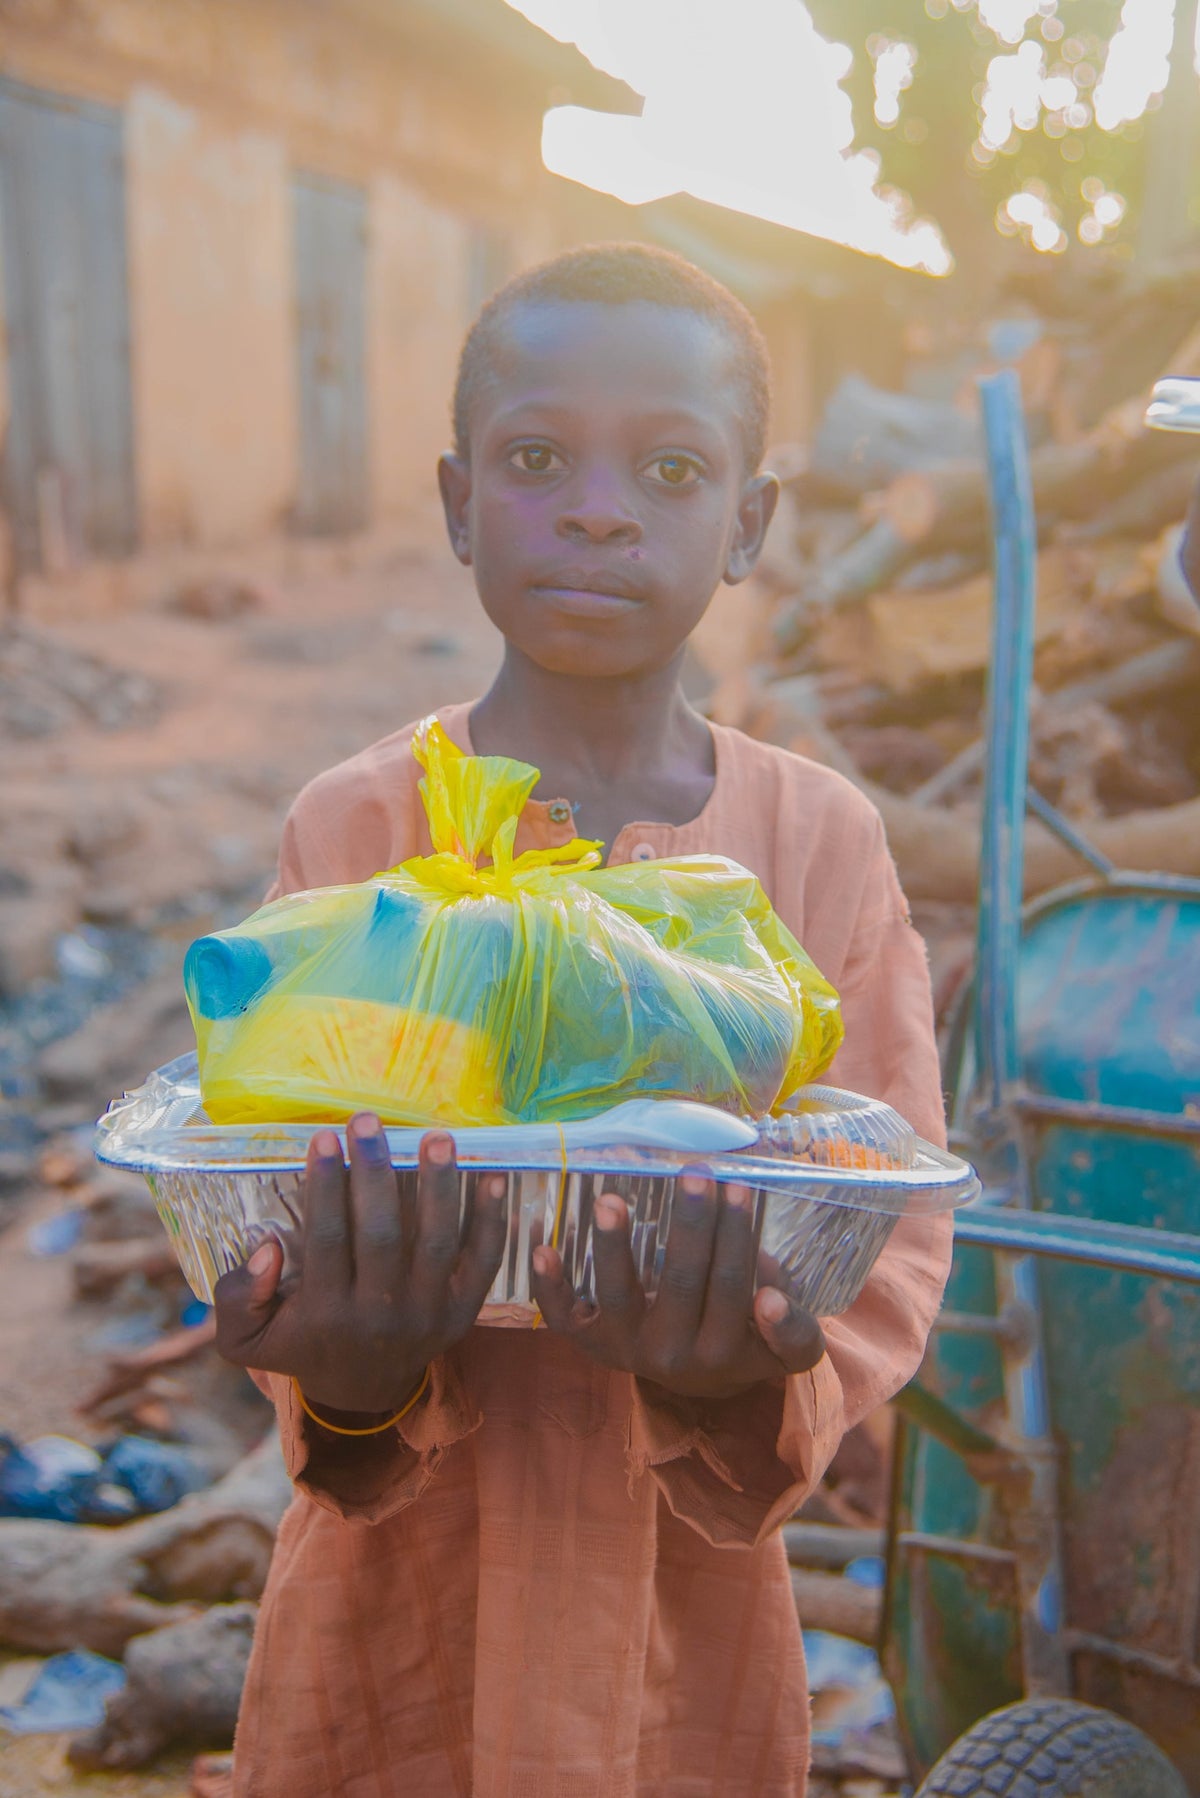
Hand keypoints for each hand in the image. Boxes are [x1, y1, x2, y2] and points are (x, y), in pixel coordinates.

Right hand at [213, 1115, 506, 1417]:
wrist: (362, 1392)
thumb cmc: (301, 1346)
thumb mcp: (245, 1340)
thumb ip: (237, 1298)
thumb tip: (267, 1249)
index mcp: (326, 1316)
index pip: (326, 1240)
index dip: (325, 1186)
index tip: (323, 1136)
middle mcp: (379, 1316)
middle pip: (380, 1235)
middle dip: (374, 1172)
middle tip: (368, 1120)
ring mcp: (426, 1314)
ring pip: (435, 1243)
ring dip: (439, 1186)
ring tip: (436, 1137)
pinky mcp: (461, 1312)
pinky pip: (482, 1262)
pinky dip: (491, 1220)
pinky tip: (493, 1176)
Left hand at [530, 1174, 823, 1400]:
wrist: (701, 1383)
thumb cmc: (748, 1341)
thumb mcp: (787, 1348)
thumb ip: (793, 1329)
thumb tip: (770, 1298)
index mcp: (726, 1352)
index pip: (732, 1287)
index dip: (737, 1238)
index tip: (741, 1190)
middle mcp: (673, 1356)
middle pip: (682, 1282)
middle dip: (690, 1224)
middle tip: (696, 1174)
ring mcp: (627, 1347)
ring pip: (619, 1295)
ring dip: (613, 1246)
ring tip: (610, 1199)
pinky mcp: (591, 1342)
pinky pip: (564, 1318)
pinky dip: (549, 1286)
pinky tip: (541, 1247)